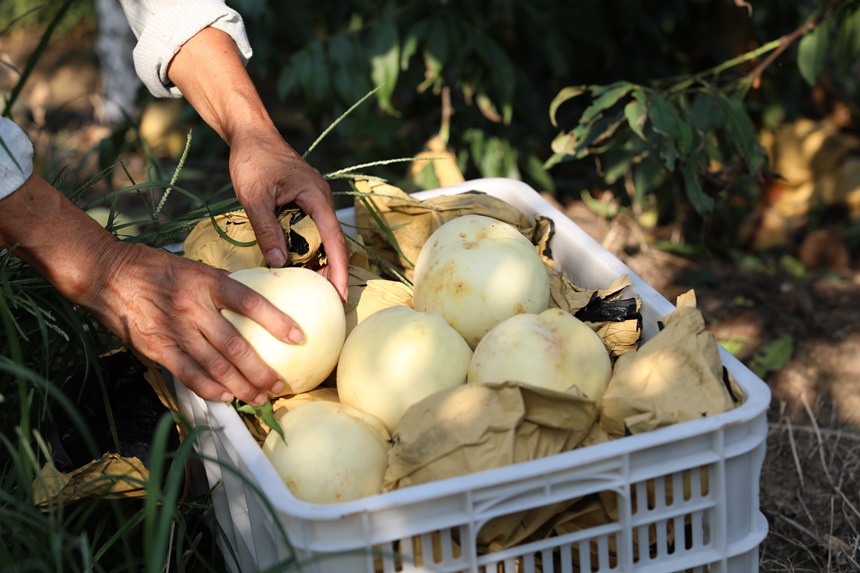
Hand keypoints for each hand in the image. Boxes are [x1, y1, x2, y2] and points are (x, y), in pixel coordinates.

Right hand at [82, 241, 299, 405]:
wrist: (107, 273)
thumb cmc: (155, 268)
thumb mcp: (193, 267)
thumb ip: (221, 285)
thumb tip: (254, 298)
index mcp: (207, 282)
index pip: (250, 302)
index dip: (276, 320)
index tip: (298, 337)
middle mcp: (193, 306)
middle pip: (236, 345)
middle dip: (261, 370)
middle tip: (279, 384)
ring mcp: (175, 329)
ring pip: (215, 365)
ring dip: (241, 385)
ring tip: (259, 397)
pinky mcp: (157, 347)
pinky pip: (188, 374)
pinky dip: (209, 389)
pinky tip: (226, 397)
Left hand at [165, 26, 348, 298]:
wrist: (250, 135)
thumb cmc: (252, 161)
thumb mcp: (255, 198)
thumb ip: (267, 230)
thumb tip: (277, 264)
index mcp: (316, 197)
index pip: (333, 239)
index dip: (337, 269)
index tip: (339, 294)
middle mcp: (321, 200)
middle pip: (333, 242)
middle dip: (331, 271)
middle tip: (325, 299)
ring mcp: (314, 201)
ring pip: (322, 238)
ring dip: (318, 262)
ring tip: (311, 288)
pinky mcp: (304, 202)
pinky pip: (311, 231)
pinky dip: (307, 249)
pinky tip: (296, 265)